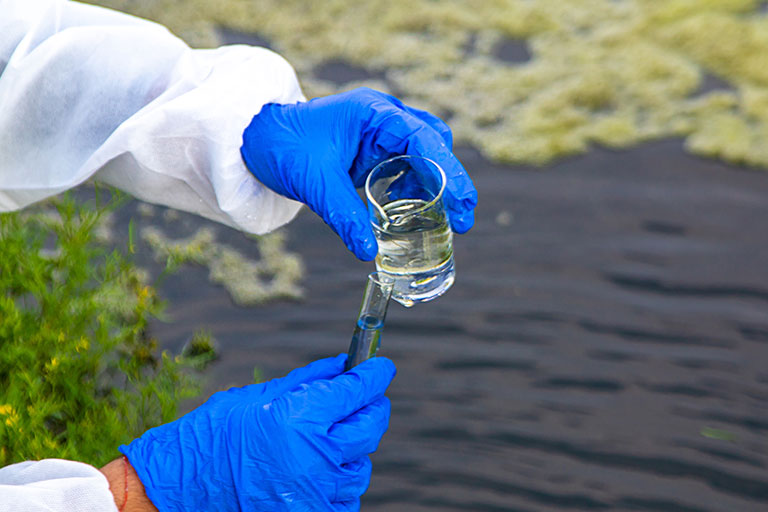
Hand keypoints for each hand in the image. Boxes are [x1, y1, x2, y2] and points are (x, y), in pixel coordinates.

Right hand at [119, 354, 396, 511]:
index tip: (380, 368)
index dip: (374, 375)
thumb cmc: (215, 435)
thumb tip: (342, 365)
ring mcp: (317, 492)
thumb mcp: (261, 397)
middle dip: (372, 407)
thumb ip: (308, 381)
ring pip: (360, 465)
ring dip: (352, 449)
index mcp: (301, 418)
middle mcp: (316, 456)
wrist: (182, 487)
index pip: (357, 390)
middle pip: (370, 426)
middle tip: (366, 398)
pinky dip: (339, 483)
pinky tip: (321, 471)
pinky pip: (345, 498)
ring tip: (329, 440)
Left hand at [240, 87, 477, 259]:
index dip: (447, 170)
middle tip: (463, 219)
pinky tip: (408, 212)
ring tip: (439, 221)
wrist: (256, 139)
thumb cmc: (283, 147)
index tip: (463, 202)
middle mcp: (382, 119)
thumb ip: (344, 216)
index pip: (423, 138)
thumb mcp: (314, 183)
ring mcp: (379, 133)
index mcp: (373, 114)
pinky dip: (412, 190)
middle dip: (450, 182)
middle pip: (432, 146)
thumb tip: (369, 252)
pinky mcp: (372, 150)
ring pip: (422, 157)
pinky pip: (404, 167)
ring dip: (432, 188)